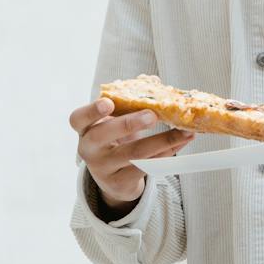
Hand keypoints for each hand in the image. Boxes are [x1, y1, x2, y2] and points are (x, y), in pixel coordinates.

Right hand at [70, 98, 195, 217]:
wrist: (113, 178)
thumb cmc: (115, 139)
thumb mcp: (116, 121)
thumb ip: (130, 100)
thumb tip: (154, 80)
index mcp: (85, 128)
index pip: (78, 119)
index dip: (92, 110)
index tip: (108, 103)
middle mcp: (89, 149)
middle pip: (104, 136)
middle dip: (130, 123)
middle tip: (153, 116)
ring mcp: (103, 168)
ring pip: (134, 154)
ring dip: (164, 140)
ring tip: (186, 131)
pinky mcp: (120, 182)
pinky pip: (147, 166)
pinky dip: (168, 153)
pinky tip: (182, 142)